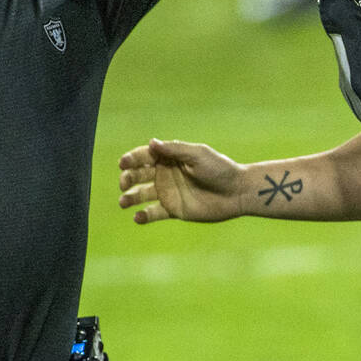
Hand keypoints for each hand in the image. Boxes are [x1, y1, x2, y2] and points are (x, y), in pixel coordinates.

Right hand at [119, 138, 243, 223]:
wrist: (237, 192)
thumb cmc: (220, 169)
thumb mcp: (198, 155)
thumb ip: (174, 150)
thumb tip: (152, 142)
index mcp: (170, 158)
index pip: (144, 156)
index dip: (131, 159)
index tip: (123, 163)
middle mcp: (165, 174)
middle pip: (138, 175)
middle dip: (127, 178)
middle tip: (124, 183)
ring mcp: (168, 193)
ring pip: (141, 195)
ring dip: (129, 198)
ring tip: (123, 202)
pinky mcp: (174, 210)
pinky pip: (153, 214)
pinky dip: (143, 216)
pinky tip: (138, 217)